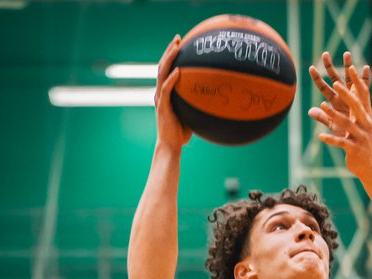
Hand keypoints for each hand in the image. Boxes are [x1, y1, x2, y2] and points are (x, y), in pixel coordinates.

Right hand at [155, 35, 191, 150]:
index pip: (167, 70)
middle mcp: (160, 93)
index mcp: (165, 94)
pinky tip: (178, 71)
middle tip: (178, 38)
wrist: (170, 147)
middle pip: (162, 66)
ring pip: (162, 73)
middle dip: (170, 50)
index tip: (180, 44)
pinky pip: (166, 89)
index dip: (172, 56)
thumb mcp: (190, 116)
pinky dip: (171, 79)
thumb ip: (195, 104)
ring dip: (169, 58)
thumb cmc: (181, 135)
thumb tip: (211, 99)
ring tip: (176, 46)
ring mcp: (160, 99)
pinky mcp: (162, 106)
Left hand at [308, 54, 371, 178]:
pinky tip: (320, 136)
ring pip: (346, 123)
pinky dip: (330, 139)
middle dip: (345, 93)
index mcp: (365, 115)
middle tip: (335, 83)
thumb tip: (329, 100)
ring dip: (333, 114)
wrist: (371, 166)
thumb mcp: (354, 125)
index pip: (362, 95)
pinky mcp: (353, 149)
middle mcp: (364, 123)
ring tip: (322, 105)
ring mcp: (359, 136)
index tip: (352, 67)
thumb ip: (341, 112)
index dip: (357, 81)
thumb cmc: (361, 142)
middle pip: (354, 105)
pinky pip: (340, 143)